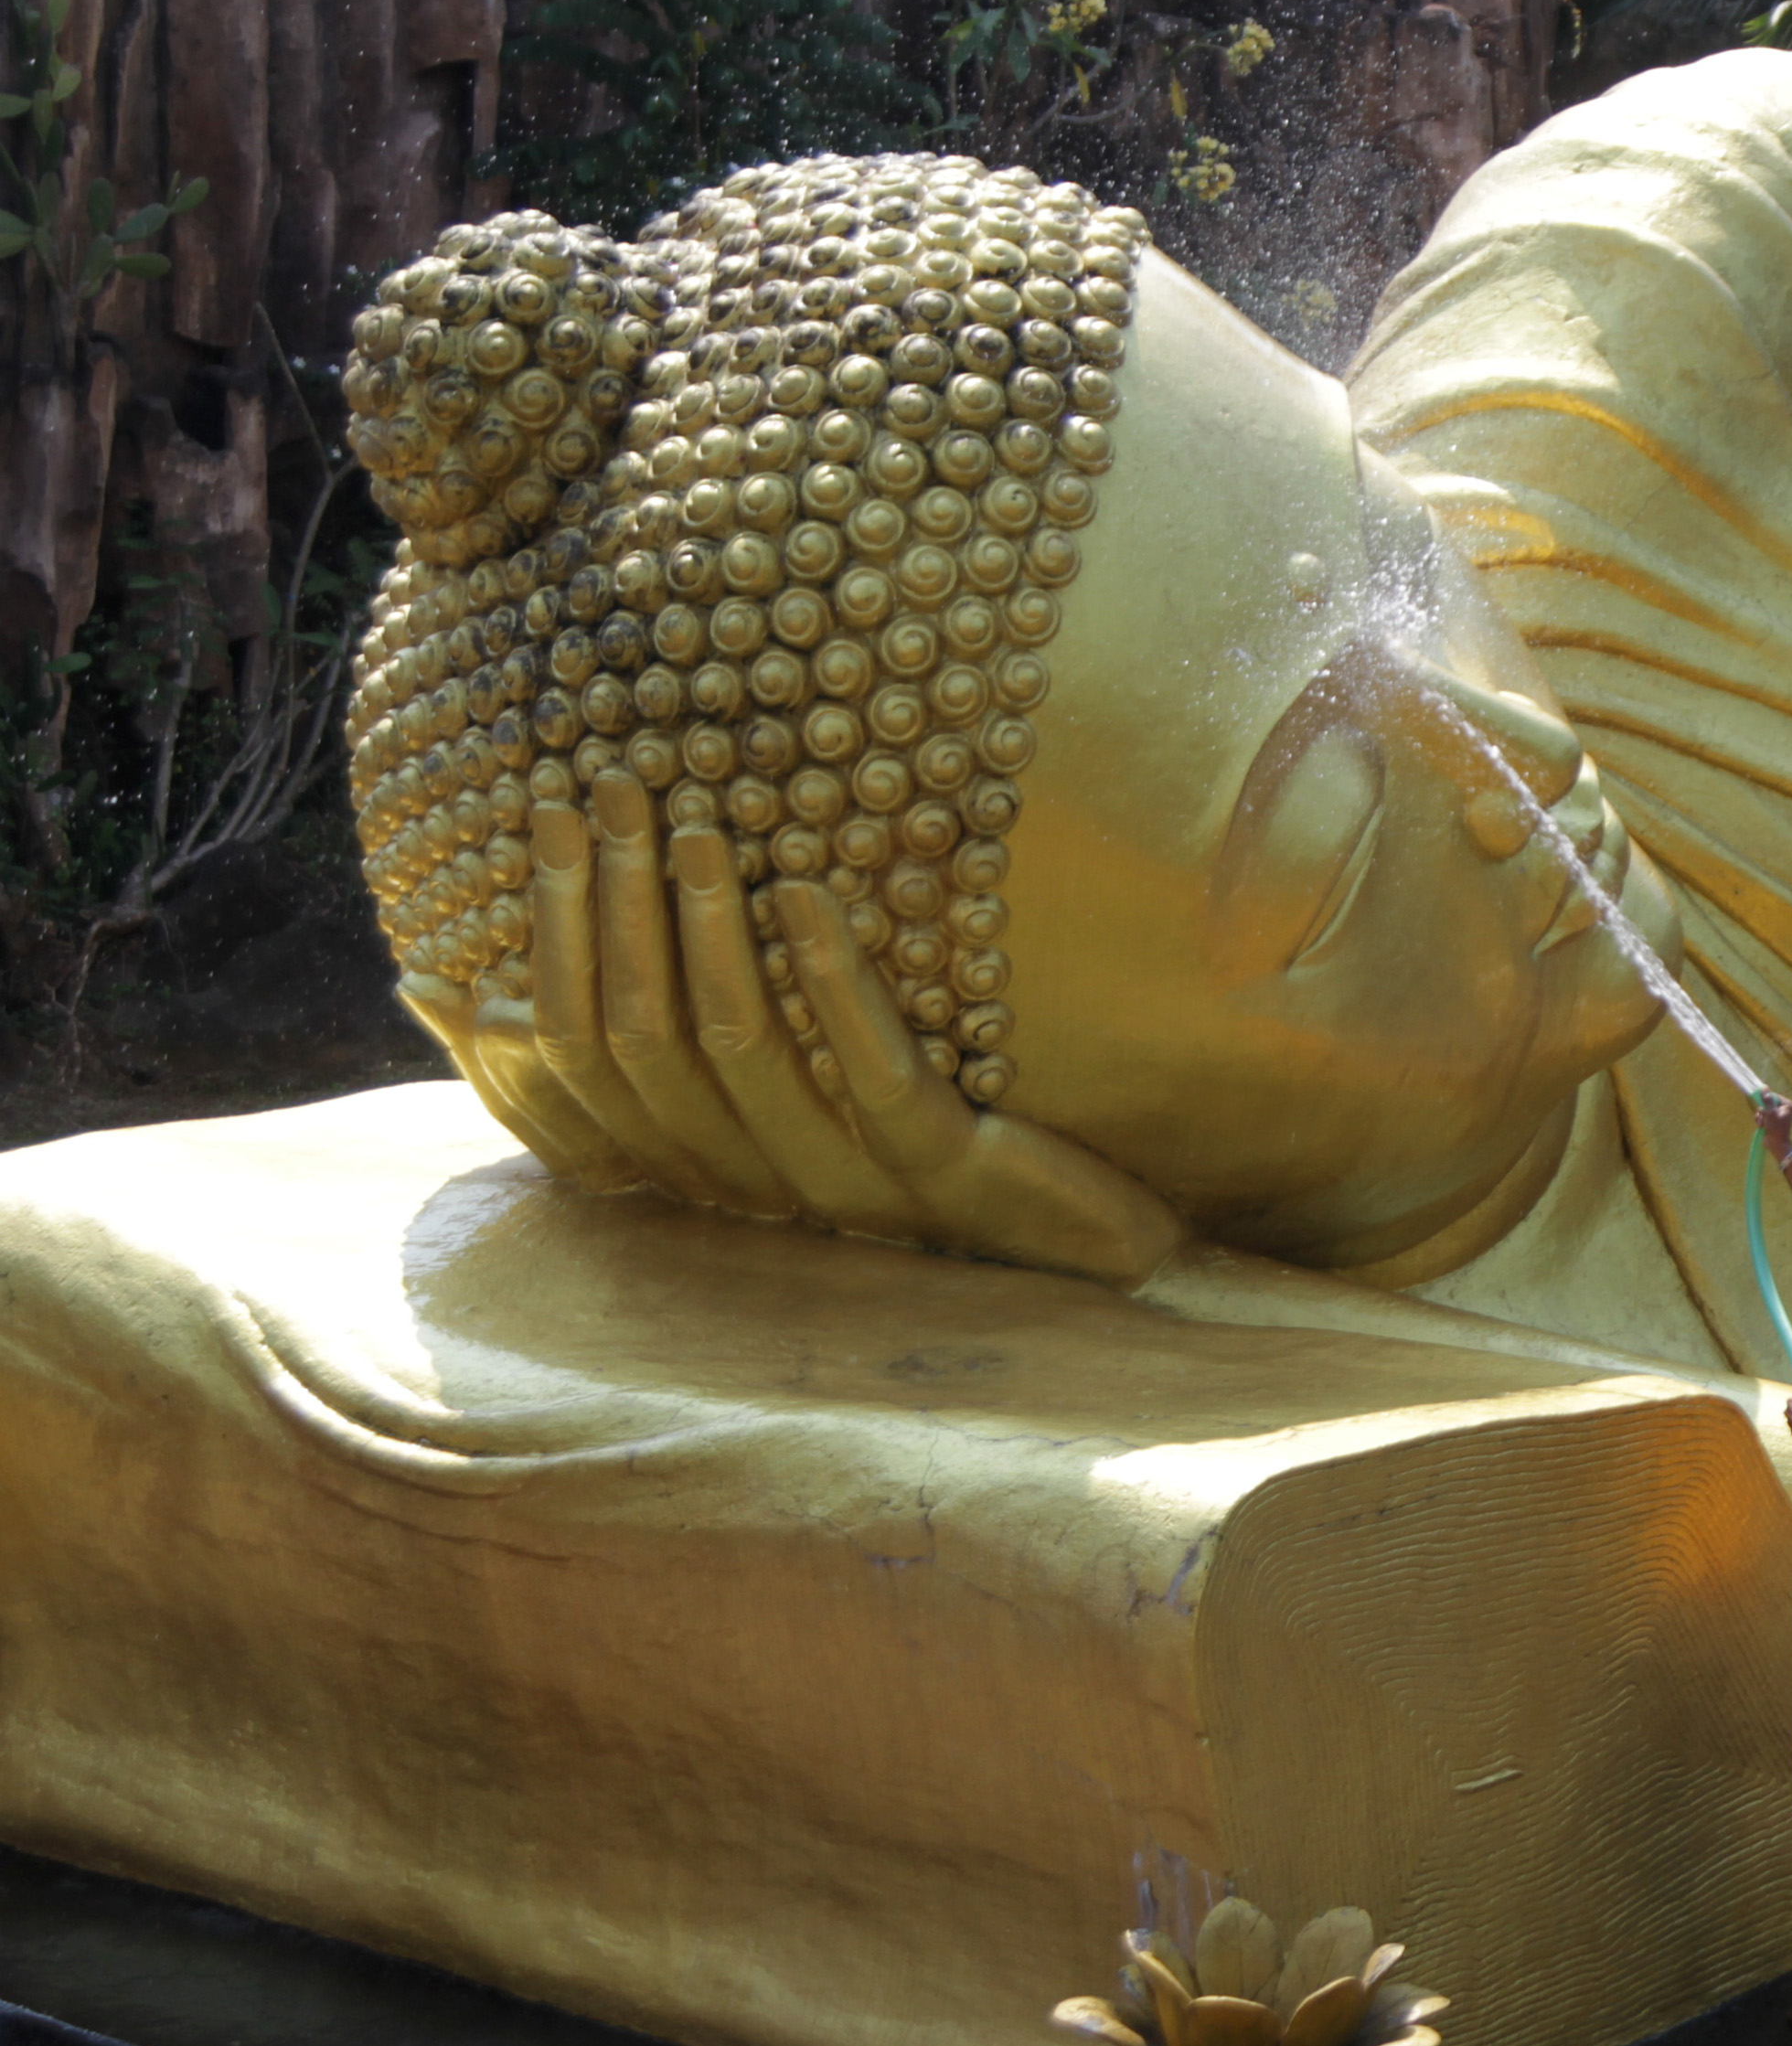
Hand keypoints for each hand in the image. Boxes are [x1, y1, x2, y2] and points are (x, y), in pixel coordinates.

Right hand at [429, 773, 1180, 1285]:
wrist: (1081, 1248)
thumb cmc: (911, 1146)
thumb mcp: (773, 1087)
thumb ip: (658, 1037)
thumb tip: (455, 978)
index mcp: (694, 1166)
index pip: (565, 1081)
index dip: (524, 957)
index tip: (522, 845)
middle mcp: (745, 1185)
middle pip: (631, 1047)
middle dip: (602, 914)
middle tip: (599, 797)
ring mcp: (842, 1184)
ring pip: (735, 1052)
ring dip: (702, 931)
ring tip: (692, 826)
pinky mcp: (939, 1176)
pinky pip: (873, 1075)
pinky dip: (832, 981)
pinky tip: (806, 893)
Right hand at [1755, 1092, 1791, 1151]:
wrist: (1776, 1145)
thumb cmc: (1776, 1128)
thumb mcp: (1771, 1112)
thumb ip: (1767, 1100)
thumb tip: (1764, 1087)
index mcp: (1787, 1105)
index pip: (1773, 1096)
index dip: (1765, 1100)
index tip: (1762, 1105)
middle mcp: (1784, 1108)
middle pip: (1767, 1103)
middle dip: (1763, 1111)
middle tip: (1764, 1118)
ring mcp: (1777, 1115)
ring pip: (1763, 1110)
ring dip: (1760, 1117)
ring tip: (1763, 1124)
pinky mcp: (1772, 1121)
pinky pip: (1762, 1116)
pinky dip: (1760, 1120)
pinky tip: (1761, 1126)